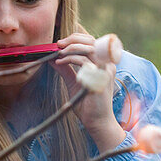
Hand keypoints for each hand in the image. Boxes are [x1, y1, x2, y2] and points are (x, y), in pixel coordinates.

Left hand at [54, 32, 123, 149]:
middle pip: (91, 41)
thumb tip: (53, 58)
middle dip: (72, 39)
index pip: (92, 42)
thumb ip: (65, 69)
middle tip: (58, 44)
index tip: (60, 43)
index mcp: (103, 64)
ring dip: (70, 48)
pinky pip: (84, 62)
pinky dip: (69, 59)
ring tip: (58, 53)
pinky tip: (59, 62)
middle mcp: (107, 65)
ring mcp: (105, 71)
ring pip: (88, 49)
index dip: (76, 38)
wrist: (97, 122)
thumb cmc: (87, 104)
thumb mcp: (73, 82)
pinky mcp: (100, 79)